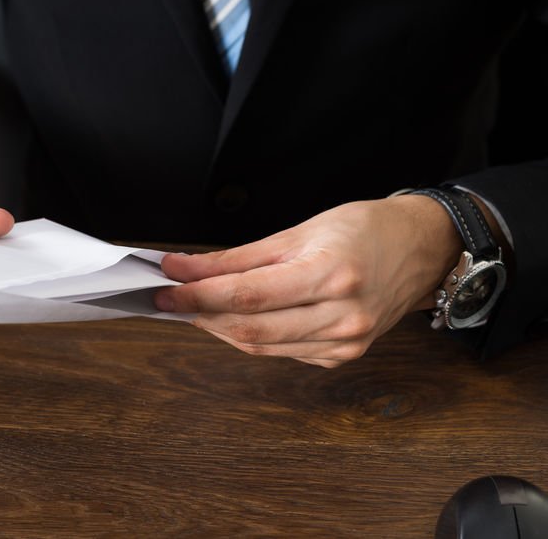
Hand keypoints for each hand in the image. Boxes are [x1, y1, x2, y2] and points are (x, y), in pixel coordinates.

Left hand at [154, 196, 462, 367]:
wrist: (420, 249)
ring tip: (195, 306)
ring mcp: (345, 343)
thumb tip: (187, 269)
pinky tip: (235, 319)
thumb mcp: (299, 231)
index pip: (248, 296)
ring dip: (220, 327)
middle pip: (250, 328)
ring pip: (261, 345)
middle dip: (201, 314)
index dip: (199, 295)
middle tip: (171, 298)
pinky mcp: (342, 356)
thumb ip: (238, 257)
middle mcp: (343, 316)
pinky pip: (281, 352)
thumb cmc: (363, 230)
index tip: (165, 287)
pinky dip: (251, 336)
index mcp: (332, 275)